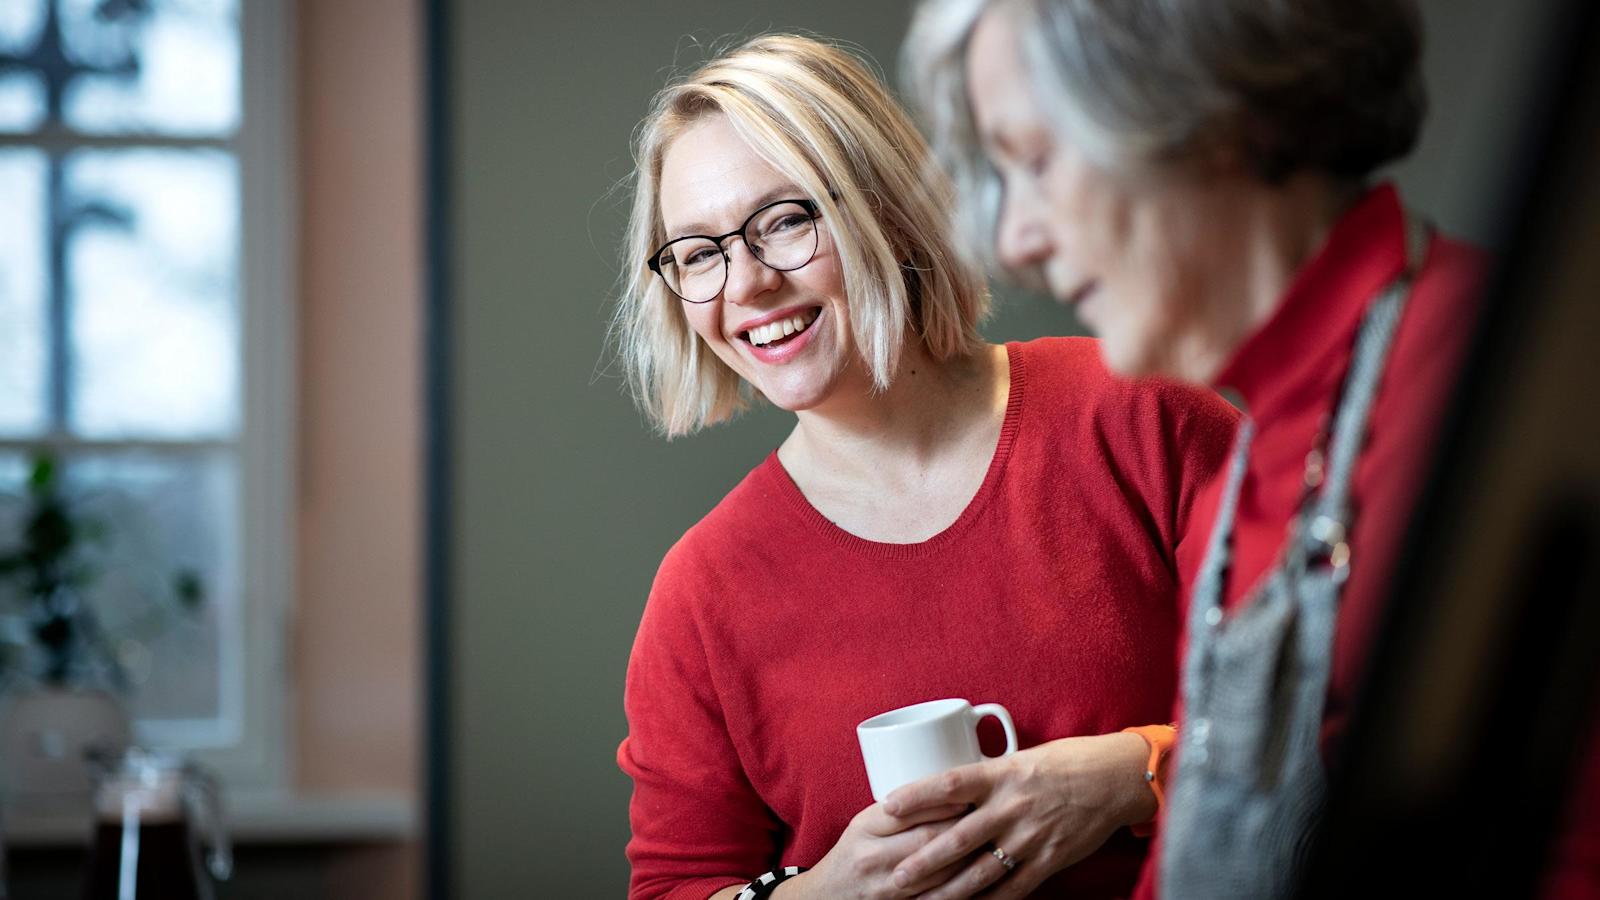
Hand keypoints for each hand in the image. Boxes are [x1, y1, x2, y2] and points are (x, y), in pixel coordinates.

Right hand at [772, 801, 971, 899]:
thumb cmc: (854, 853)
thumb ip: (899, 810)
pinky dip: (958, 887)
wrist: (827, 896)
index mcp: (864, 827)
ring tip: (990, 842)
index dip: (942, 803)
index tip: (968, 794)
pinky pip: (935, 898)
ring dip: (968, 857)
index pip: (909, 809)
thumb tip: (948, 788)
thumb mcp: (865, 824)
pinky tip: (976, 875)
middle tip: (987, 815)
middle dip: (962, 826)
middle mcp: (872, 857)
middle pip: (927, 839)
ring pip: (938, 872)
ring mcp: (885, 887)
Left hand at [881, 732, 1154, 899]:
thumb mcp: (1020, 759)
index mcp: (1002, 774)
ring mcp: (1030, 837)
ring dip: (949, 890)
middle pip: (958, 838)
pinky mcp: (1048, 859)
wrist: (1114, 779)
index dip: (917, 796)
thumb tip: (950, 789)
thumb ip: (987, 777)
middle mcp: (1012, 806)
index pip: (950, 784)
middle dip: (923, 861)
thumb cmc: (1065, 762)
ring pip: (981, 871)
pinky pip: (1014, 888)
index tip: (887, 805)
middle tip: (895, 876)